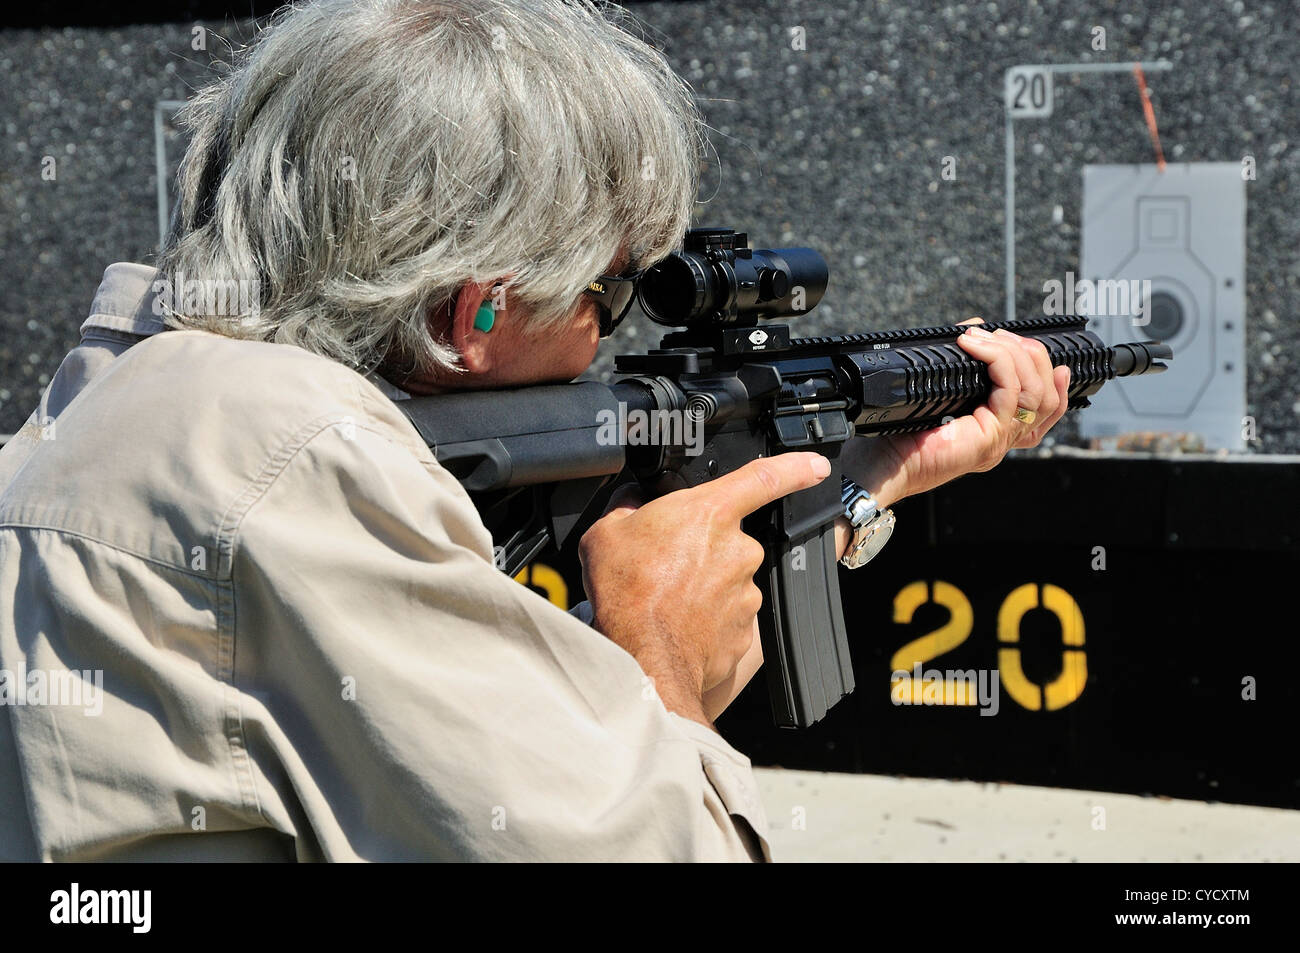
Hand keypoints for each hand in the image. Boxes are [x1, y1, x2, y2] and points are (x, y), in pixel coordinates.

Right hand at [578, 452, 831, 728]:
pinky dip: (706, 620)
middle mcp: (739, 550)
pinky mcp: (745, 631)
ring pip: (728, 580)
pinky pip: (728, 617)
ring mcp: (746, 593)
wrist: (643, 659)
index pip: (764, 478)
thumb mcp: (605, 533)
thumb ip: (627, 509)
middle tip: (663, 567)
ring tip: (665, 601)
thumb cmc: (626, 595)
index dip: (794, 467)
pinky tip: (677, 625)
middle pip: (728, 540)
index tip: (815, 465)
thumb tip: (632, 505)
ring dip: (702, 587)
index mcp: (711, 513)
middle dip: (702, 550)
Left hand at [840, 317, 1070, 512]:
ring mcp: (998, 441)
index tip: (1044, 352)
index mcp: (992, 433)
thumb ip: (958, 363)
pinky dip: (997, 360)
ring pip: (1035, 392)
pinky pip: (1010, 391)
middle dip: (1032, 357)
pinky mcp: (989, 437)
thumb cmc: (896, 435)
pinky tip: (974, 346)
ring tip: (985, 337)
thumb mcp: (935, 392)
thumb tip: (974, 327)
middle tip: (1002, 335)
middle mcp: (1002, 440)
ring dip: (1014, 354)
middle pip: (1046, 398)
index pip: (1043, 412)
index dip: (1055, 383)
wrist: (879, 466)